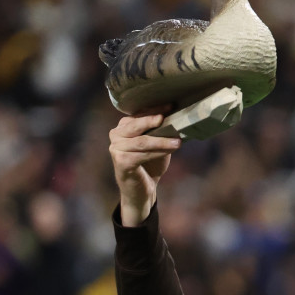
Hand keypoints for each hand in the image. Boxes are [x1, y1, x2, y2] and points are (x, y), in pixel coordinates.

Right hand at [109, 108, 180, 226]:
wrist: (142, 189)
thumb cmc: (151, 163)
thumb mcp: (157, 143)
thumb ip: (161, 131)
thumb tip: (178, 117)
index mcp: (124, 126)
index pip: (139, 114)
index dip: (155, 109)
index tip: (171, 105)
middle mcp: (116, 135)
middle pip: (136, 125)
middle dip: (151, 120)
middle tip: (165, 118)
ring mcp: (116, 149)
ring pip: (141, 141)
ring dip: (161, 141)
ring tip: (177, 142)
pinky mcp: (121, 162)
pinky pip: (142, 155)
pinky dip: (157, 152)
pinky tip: (170, 150)